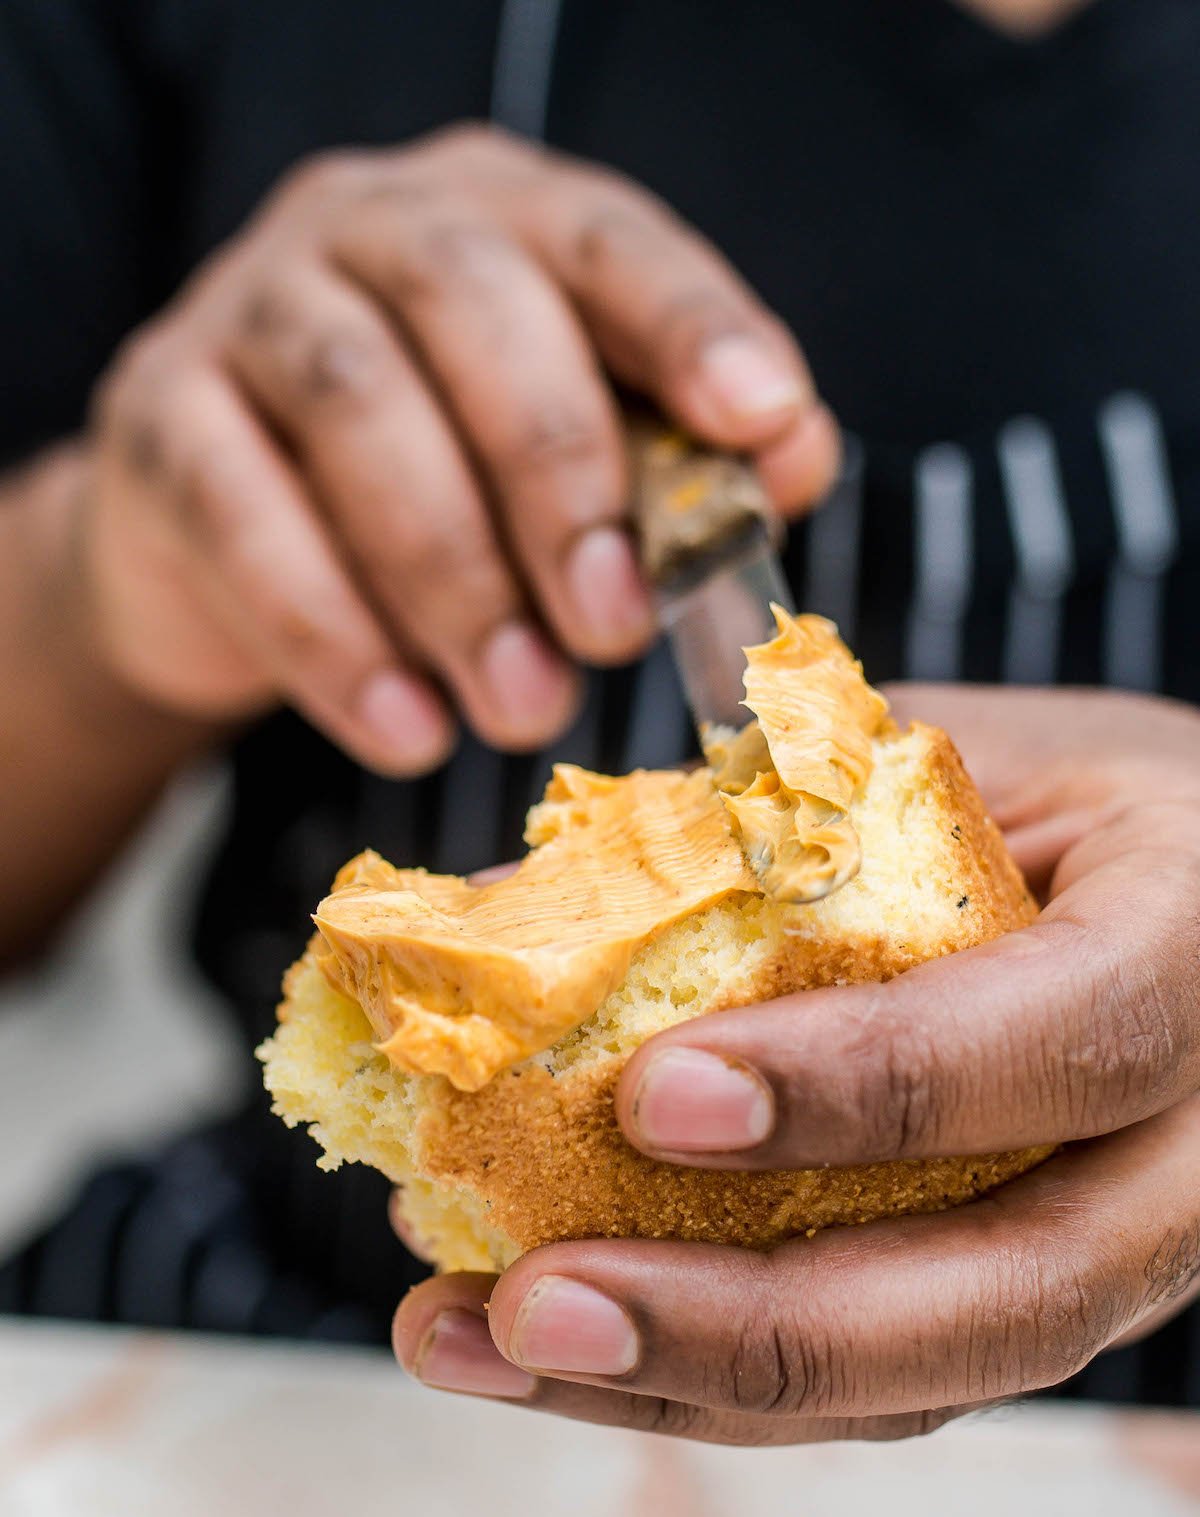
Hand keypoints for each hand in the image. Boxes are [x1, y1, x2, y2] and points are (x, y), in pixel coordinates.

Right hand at [80, 124, 838, 773]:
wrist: (223, 532)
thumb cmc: (437, 486)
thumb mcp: (567, 456)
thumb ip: (677, 450)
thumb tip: (794, 453)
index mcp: (502, 217)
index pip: (608, 241)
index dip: (689, 323)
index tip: (760, 418)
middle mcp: (372, 226)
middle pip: (477, 309)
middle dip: (562, 482)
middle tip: (613, 630)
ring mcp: (251, 307)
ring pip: (360, 412)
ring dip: (457, 580)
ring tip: (523, 707)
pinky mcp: (159, 412)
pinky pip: (246, 519)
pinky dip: (337, 640)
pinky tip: (408, 729)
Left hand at [393, 687, 1199, 1444]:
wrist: (1194, 879)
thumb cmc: (1067, 797)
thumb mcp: (951, 757)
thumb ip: (772, 819)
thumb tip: (509, 897)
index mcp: (1185, 952)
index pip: (1059, 1040)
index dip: (868, 1083)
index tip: (655, 1094)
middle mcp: (1180, 1147)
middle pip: (1003, 1295)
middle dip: (751, 1328)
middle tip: (538, 1303)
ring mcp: (1111, 1249)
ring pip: (923, 1379)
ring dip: (683, 1387)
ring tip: (479, 1339)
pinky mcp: (1024, 1294)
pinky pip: (879, 1374)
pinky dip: (705, 1374)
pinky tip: (557, 1340)